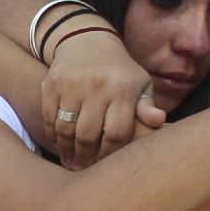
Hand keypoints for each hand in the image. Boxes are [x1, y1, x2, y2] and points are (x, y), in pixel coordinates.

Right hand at [41, 34, 165, 169]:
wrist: (87, 40)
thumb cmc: (120, 72)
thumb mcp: (141, 84)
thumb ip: (148, 106)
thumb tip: (159, 121)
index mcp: (123, 89)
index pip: (116, 133)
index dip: (109, 154)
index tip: (106, 165)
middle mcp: (97, 85)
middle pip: (88, 135)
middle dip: (86, 157)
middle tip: (84, 169)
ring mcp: (72, 84)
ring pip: (66, 129)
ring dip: (67, 150)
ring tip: (72, 163)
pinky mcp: (52, 84)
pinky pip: (50, 118)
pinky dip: (53, 135)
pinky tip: (60, 145)